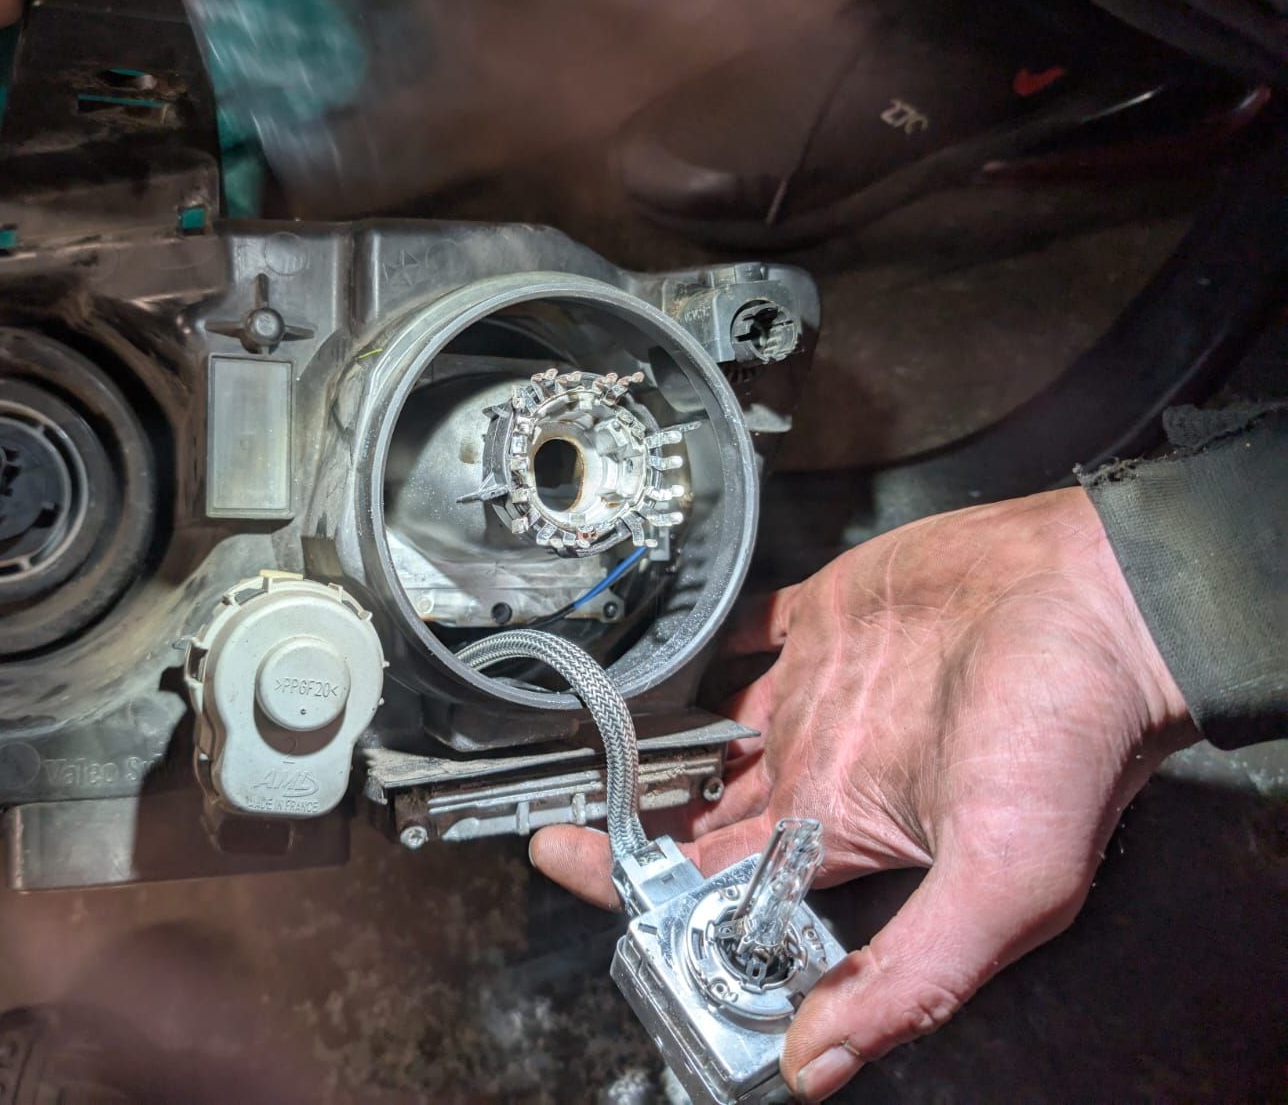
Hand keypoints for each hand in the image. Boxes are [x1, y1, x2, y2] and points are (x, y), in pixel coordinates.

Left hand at [530, 487, 1197, 1099]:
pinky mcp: (836, 620)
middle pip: (699, 810)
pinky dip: (707, 640)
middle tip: (551, 786)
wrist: (1106, 600)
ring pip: (713, 724)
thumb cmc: (1075, 731)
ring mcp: (825, 691)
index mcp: (845, 834)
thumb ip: (909, 977)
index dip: (638, 882)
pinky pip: (751, 633)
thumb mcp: (1005, 880)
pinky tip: (671, 639)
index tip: (561, 854)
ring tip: (587, 719)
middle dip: (628, 810)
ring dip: (657, 727)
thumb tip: (819, 1068)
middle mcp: (825, 768)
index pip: (715, 883)